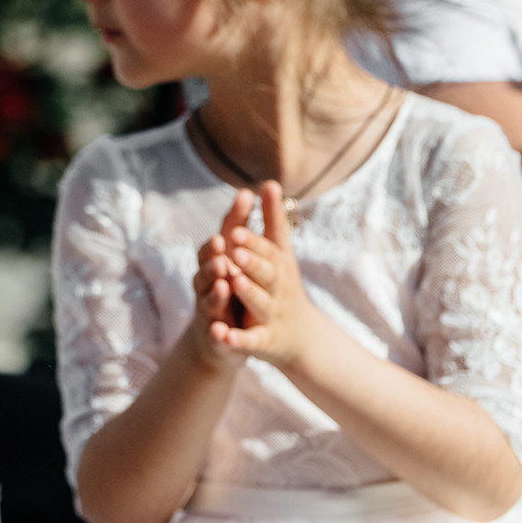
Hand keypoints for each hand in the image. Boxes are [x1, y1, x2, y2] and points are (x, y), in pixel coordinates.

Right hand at [186, 189, 252, 373]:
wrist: (219, 338)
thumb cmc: (228, 290)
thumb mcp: (234, 258)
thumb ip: (239, 227)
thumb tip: (247, 190)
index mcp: (215, 266)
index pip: (214, 247)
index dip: (220, 236)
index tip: (225, 231)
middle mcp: (207, 286)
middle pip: (206, 272)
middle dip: (212, 262)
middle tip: (222, 254)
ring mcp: (209, 312)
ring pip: (208, 301)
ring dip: (214, 293)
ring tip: (223, 284)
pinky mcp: (216, 337)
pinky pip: (216, 336)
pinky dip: (219, 334)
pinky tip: (222, 331)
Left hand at [209, 182, 324, 369]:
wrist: (301, 337)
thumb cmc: (284, 285)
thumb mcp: (280, 253)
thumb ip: (273, 220)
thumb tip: (270, 181)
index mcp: (279, 266)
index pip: (267, 250)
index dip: (252, 241)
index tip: (236, 230)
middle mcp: (278, 288)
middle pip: (266, 274)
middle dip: (252, 262)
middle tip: (236, 251)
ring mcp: (272, 314)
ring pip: (260, 303)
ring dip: (247, 292)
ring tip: (233, 281)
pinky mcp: (264, 341)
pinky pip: (250, 340)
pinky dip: (236, 339)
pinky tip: (220, 333)